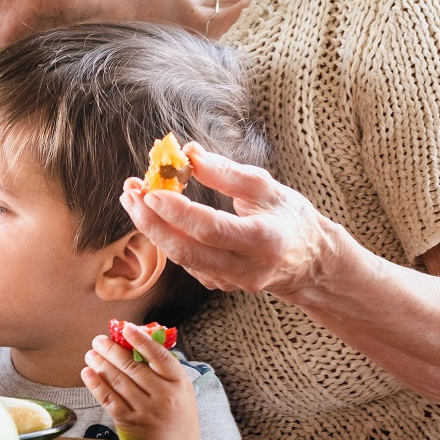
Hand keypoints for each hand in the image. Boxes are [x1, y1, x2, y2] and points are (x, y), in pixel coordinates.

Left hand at [81, 324, 201, 439]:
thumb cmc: (178, 412)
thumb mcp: (180, 388)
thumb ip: (163, 366)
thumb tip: (139, 338)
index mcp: (179, 383)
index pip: (159, 357)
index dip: (142, 340)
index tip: (127, 328)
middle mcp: (163, 396)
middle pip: (132, 367)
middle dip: (111, 350)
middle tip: (99, 340)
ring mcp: (145, 411)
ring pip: (118, 381)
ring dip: (100, 363)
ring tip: (91, 353)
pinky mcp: (129, 423)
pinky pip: (109, 399)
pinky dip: (96, 384)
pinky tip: (88, 373)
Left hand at [120, 144, 338, 303]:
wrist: (310, 261)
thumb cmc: (290, 217)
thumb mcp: (266, 187)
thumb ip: (227, 173)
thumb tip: (189, 154)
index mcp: (264, 239)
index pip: (211, 228)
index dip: (177, 211)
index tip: (151, 191)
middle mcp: (248, 268)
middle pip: (188, 250)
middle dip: (152, 223)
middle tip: (130, 194)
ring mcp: (233, 282)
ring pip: (182, 259)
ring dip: (153, 229)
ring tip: (133, 199)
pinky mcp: (221, 286)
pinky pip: (187, 263)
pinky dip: (168, 239)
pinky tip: (156, 218)